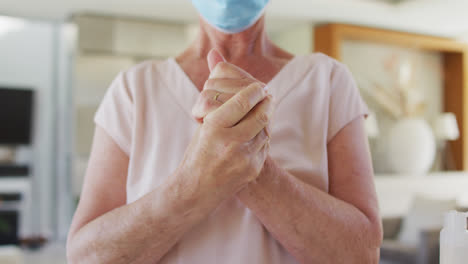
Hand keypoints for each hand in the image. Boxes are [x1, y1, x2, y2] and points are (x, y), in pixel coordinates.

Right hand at [175, 50, 273, 200]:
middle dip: (267, 102)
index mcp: (214, 127)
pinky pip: (265, 145)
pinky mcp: (253, 169)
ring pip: (266, 129)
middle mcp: (230, 142)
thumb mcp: (202, 123)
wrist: (195, 190)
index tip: (260, 85)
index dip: (255, 90)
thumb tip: (217, 56)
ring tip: (263, 111)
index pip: (242, 100)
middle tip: (268, 95)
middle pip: (261, 114)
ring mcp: (244, 158)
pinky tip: (256, 133)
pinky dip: (263, 136)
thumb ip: (214, 93)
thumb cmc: (196, 152)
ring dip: (266, 119)